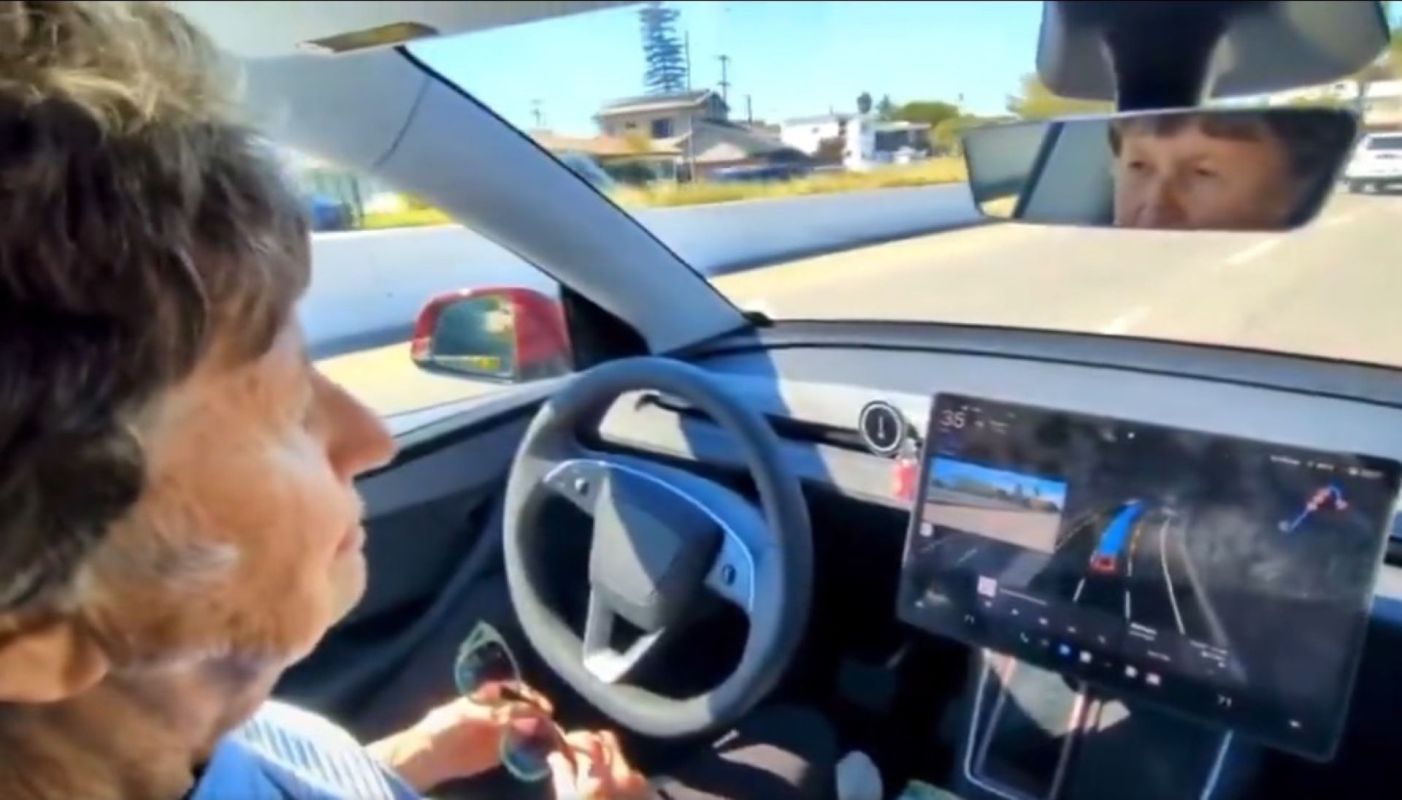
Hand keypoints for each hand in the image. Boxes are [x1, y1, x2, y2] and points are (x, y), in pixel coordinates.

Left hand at [368, 682, 554, 791]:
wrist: (424, 758)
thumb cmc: (443, 728)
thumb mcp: (470, 715)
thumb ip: (499, 715)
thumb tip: (530, 715)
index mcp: (487, 697)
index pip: (516, 692)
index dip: (531, 697)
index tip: (545, 707)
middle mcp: (496, 713)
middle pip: (525, 709)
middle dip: (540, 714)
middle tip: (552, 725)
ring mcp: (498, 734)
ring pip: (526, 729)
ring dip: (539, 732)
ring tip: (552, 738)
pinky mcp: (496, 754)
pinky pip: (518, 749)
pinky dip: (530, 749)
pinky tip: (539, 751)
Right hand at [547, 729, 653, 799]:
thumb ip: (563, 776)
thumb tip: (556, 753)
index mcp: (599, 777)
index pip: (590, 740)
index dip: (575, 737)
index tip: (563, 745)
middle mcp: (623, 772)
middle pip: (608, 739)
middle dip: (591, 740)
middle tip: (576, 753)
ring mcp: (638, 782)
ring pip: (619, 754)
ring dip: (604, 756)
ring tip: (590, 770)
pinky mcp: (646, 791)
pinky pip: (629, 770)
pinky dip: (616, 770)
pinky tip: (607, 785)